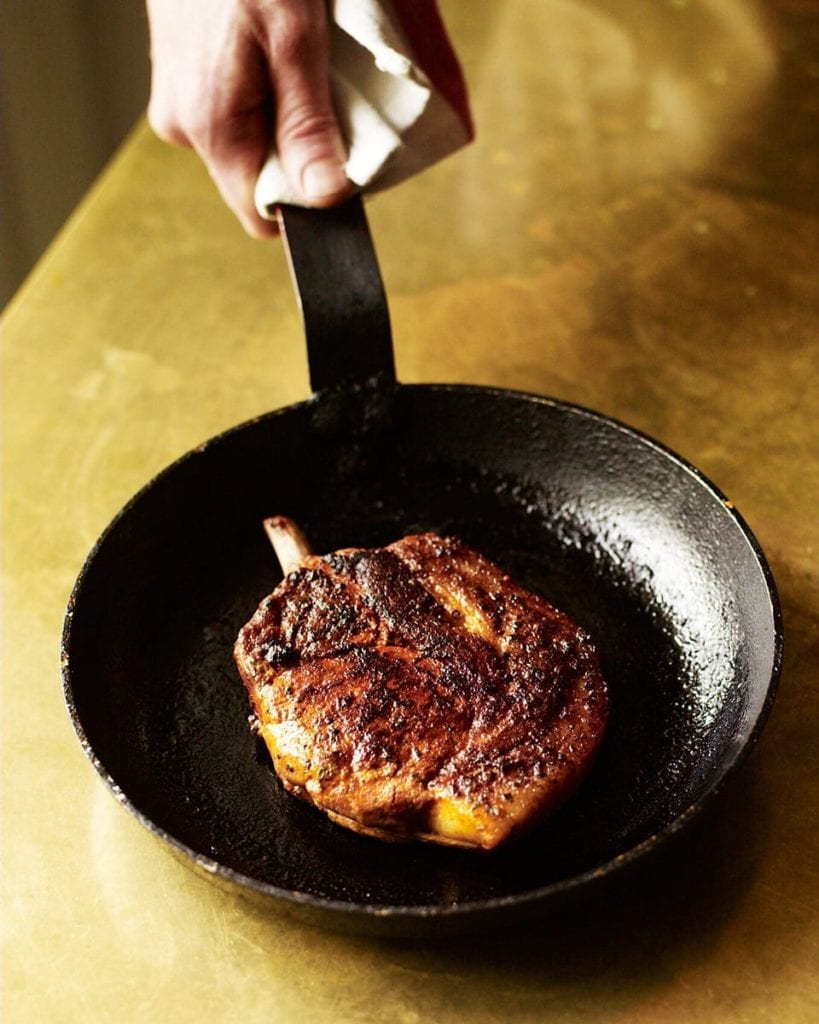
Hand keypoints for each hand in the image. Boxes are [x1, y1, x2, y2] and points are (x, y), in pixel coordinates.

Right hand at [146, 0, 350, 237]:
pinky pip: (232, 112)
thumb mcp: (294, 37)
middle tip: (325, 93)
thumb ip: (307, 125)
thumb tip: (325, 199)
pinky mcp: (180, 78)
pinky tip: (272, 52)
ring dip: (283, 120)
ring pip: (247, 144)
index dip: (306, 204)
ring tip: (297, 60)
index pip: (261, 215)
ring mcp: (177, 102)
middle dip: (299, 154)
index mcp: (210, 126)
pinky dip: (263, 94)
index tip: (339, 169)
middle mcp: (184, 125)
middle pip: (258, 179)